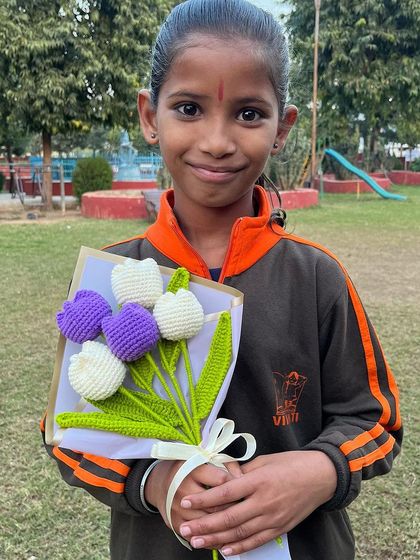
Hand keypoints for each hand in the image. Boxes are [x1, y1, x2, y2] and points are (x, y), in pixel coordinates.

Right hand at [145, 459, 241, 530]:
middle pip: (217, 504)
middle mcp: (183, 489)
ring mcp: (178, 509)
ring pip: (209, 522)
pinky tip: (227, 537)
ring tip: (243, 524)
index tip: (247, 486)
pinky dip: (214, 538)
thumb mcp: (203, 459)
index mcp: (192, 470)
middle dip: (235, 507)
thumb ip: (225, 464)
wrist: (159, 484)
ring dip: (227, 525)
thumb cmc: (187, 469)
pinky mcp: (176, 524)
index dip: (236, 483)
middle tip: (249, 507)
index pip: (221, 479)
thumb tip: (242, 476)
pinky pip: (199, 535)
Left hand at [178, 451, 336, 555]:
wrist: (320, 476)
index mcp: (259, 481)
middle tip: (185, 529)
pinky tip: (225, 551)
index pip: (225, 493)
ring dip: (216, 540)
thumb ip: (243, 473)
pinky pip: (256, 541)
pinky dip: (240, 548)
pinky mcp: (280, 528)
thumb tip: (223, 480)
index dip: (203, 499)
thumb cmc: (291, 463)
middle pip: (229, 517)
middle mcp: (264, 501)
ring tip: (197, 542)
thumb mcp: (264, 461)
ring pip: (240, 533)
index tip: (185, 501)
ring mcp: (273, 518)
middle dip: (204, 525)